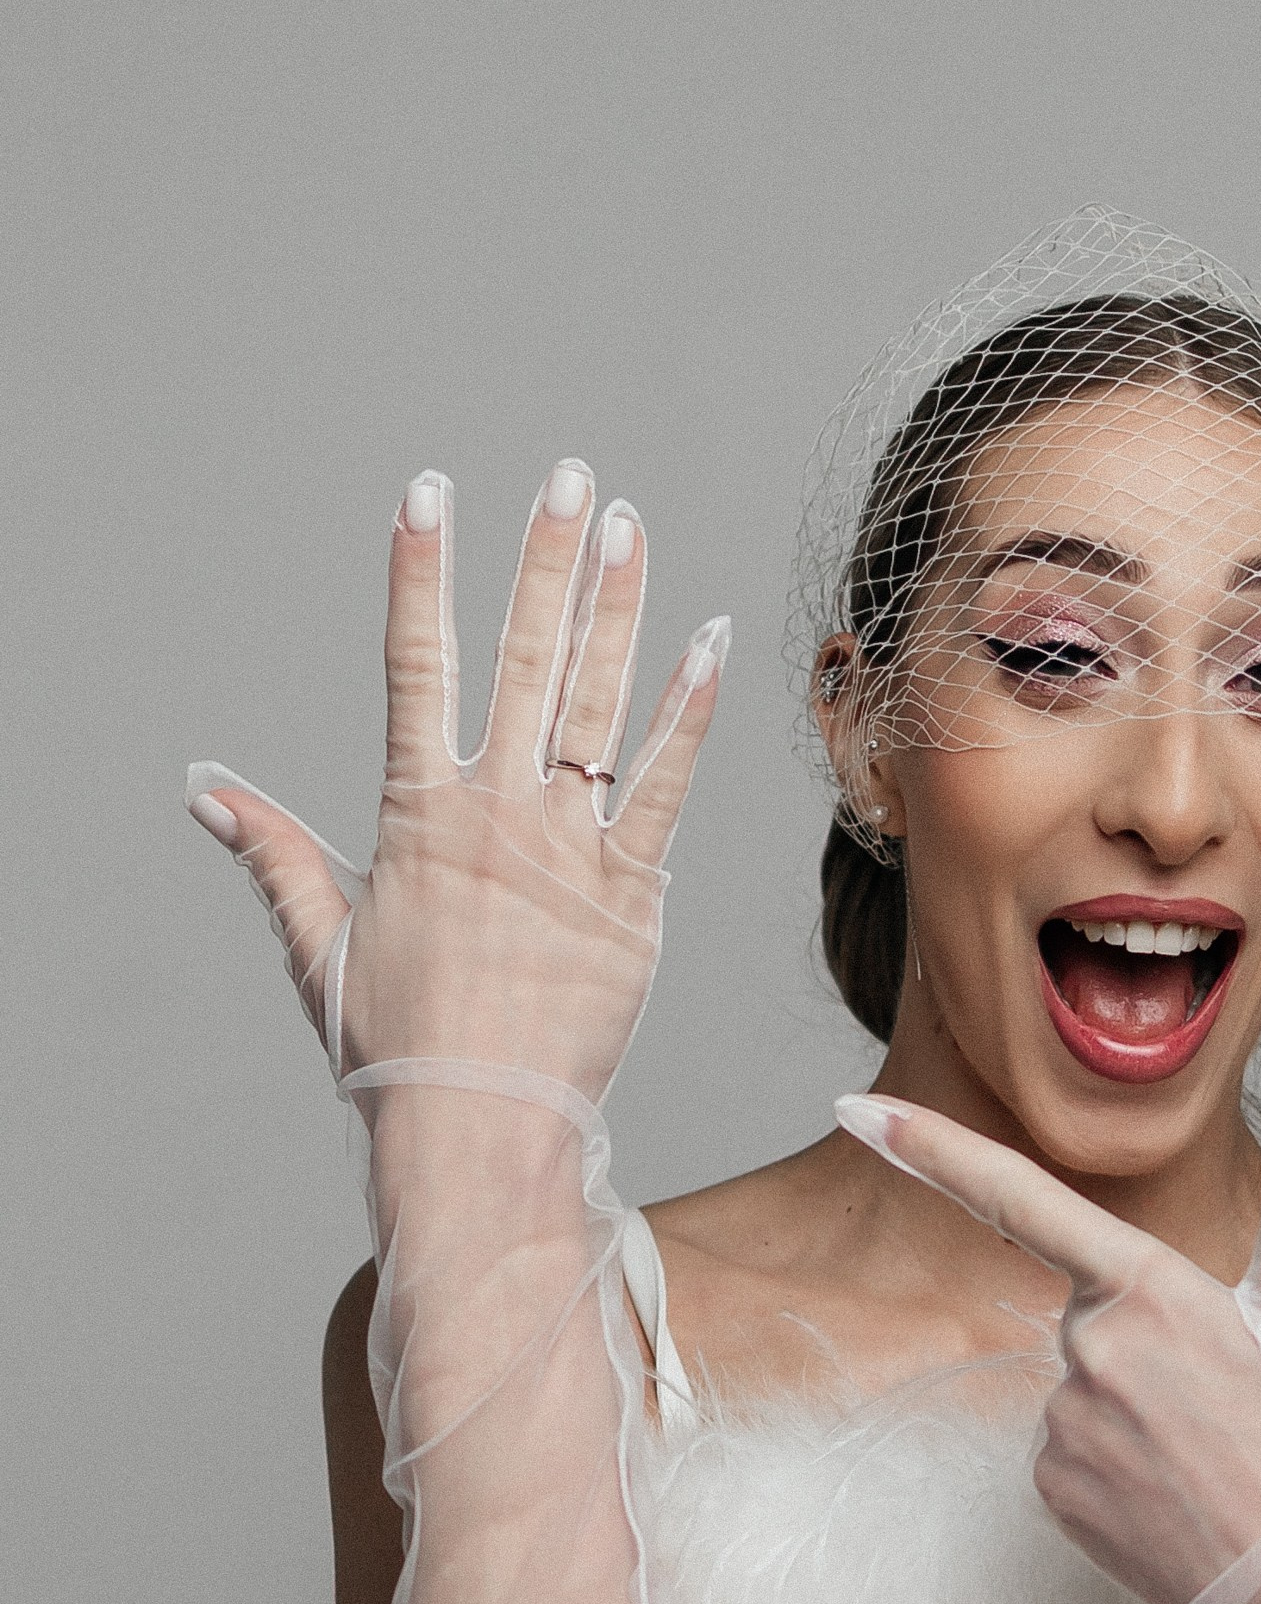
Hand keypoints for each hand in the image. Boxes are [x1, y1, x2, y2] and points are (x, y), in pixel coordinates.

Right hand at [188, 465, 726, 1101]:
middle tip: (566, 476)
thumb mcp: (317, 940)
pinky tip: (712, 646)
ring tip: (629, 527)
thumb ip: (273, 851)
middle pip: (520, 659)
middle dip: (542, 560)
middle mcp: (494, 814)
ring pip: (596, 706)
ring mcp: (567, 850)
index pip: (415, 665)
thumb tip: (204, 788)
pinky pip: (666, 789)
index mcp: (416, 815)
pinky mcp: (631, 897)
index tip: (427, 493)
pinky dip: (689, 717)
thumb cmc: (393, 1044)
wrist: (475, 1127)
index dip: (421, 573)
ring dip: (616, 609)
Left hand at [835, 1081, 1260, 1603]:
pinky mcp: (1049, 1490)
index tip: (857, 1111)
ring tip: (1212, 1455)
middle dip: (1153, 1340)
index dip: (932, 1148)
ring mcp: (1061, 1426)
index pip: (1021, 1198)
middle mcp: (1089, 1351)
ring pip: (1084, 1383)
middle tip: (1230, 1400)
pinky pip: (1069, 1447)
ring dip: (1138, 1405)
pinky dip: (1116, 1460)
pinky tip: (1173, 1490)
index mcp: (1151, 1290)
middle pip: (1093, 1311)